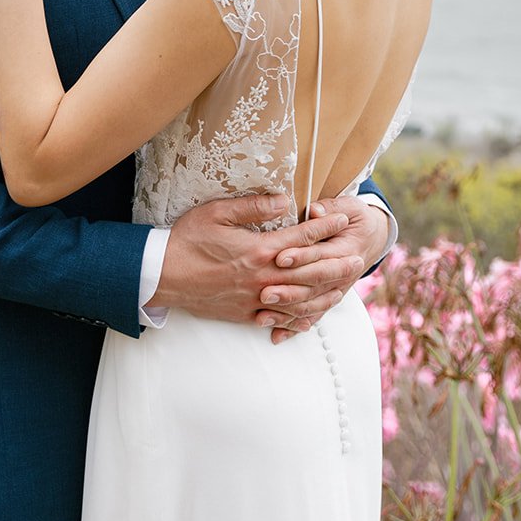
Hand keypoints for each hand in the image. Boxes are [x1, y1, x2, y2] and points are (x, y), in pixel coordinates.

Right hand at [150, 194, 357, 326]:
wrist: (162, 275)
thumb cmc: (187, 239)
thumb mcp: (217, 212)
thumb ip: (253, 207)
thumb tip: (284, 201)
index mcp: (258, 250)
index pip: (301, 237)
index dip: (325, 227)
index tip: (343, 218)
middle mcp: (262, 278)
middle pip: (309, 272)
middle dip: (335, 263)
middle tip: (358, 257)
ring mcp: (255, 299)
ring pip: (299, 300)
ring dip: (324, 293)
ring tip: (343, 287)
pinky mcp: (245, 314)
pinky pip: (279, 319)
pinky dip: (298, 319)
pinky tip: (310, 317)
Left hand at [257, 196, 390, 343]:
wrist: (373, 237)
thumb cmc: (355, 218)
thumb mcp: (349, 206)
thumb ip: (331, 207)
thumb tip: (314, 210)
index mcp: (346, 248)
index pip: (320, 254)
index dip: (301, 256)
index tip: (280, 257)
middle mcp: (342, 273)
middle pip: (313, 284)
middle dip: (289, 289)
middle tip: (265, 292)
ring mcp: (335, 290)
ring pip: (311, 305)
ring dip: (287, 313)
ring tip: (263, 315)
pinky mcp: (327, 300)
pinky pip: (311, 317)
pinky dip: (293, 328)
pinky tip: (276, 335)